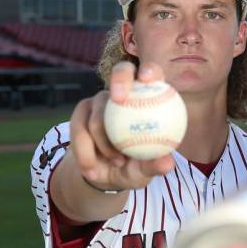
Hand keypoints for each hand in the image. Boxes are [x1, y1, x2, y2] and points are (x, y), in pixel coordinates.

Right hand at [70, 61, 175, 190]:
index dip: (150, 71)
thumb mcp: (145, 171)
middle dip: (120, 79)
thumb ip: (155, 165)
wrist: (105, 176)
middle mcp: (125, 94)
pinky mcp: (82, 113)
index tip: (147, 78)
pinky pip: (79, 128)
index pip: (152, 76)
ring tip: (116, 163)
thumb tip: (167, 163)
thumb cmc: (133, 169)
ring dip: (104, 142)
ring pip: (98, 112)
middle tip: (118, 98)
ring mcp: (101, 101)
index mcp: (148, 99)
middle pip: (122, 71)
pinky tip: (92, 169)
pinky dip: (85, 152)